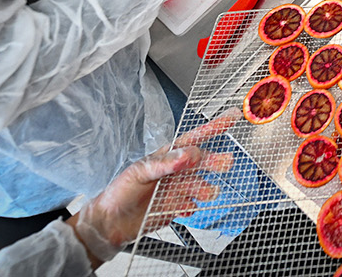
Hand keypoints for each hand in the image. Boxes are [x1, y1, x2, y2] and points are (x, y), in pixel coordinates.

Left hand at [71, 113, 237, 262]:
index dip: (214, 127)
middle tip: (226, 162)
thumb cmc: (119, 192)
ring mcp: (176, 189)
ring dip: (204, 188)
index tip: (232, 117)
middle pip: (202, 161)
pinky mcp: (176, 206)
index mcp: (166, 156)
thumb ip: (165, 163)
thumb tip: (188, 154)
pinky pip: (192, 204)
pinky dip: (192, 206)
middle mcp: (174, 170)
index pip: (194, 138)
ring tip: (205, 193)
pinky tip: (187, 208)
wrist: (109, 224)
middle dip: (215, 161)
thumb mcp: (139, 172)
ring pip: (200, 184)